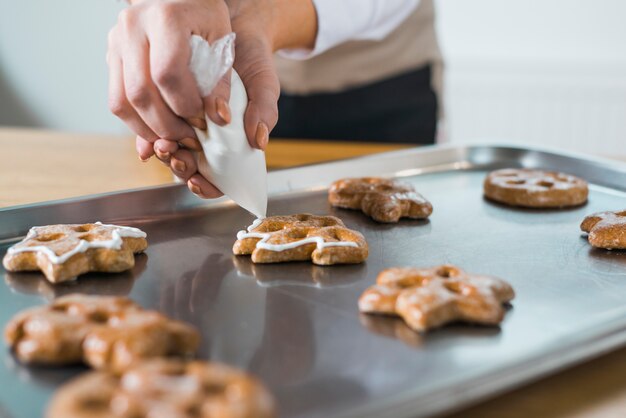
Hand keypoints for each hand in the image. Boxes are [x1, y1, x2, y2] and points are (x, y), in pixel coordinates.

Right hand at [107, 0, 232, 164]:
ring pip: (120, 101)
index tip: (204, 120)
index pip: (167, 74)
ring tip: (175, 139)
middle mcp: (132, 26)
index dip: (186, 105)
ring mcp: (116, 40)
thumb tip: (218, 118)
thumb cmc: (206, 16)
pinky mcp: (111, 55)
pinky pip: (116, 99)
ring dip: (148, 130)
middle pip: (140, 92)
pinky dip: (136, 122)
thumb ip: (222, 80)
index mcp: (165, 17)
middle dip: (167, 125)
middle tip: (191, 138)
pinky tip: (159, 130)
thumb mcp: (223, 39)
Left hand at [159, 0, 315, 197]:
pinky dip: (149, 136)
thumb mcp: (265, 87)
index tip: (198, 181)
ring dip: (164, 154)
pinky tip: (148, 136)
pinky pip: (156, 128)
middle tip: (177, 157)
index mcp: (234, 144)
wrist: (236, 30)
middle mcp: (210, 139)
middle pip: (191, 169)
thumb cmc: (253, 63)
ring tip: (163, 145)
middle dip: (180, 168)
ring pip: (172, 153)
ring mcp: (189, 125)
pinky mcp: (169, 108)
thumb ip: (264, 113)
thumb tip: (259, 141)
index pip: (220, 179)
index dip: (208, 187)